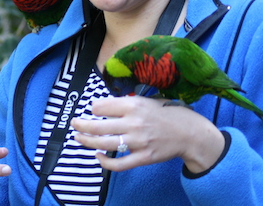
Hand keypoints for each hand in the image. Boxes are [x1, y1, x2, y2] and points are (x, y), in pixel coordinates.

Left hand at [71, 96, 224, 173]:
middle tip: (74, 123)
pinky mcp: (143, 157)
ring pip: (105, 144)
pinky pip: (119, 163)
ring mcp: (138, 141)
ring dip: (88, 141)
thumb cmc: (164, 113)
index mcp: (134, 105)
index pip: (103, 106)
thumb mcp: (145, 100)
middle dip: (82, 125)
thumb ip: (123, 103)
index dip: (94, 108)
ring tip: (78, 137)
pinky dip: (105, 162)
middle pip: (99, 126)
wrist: (188, 132)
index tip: (92, 110)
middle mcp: (134, 123)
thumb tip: (99, 106)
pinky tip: (98, 156)